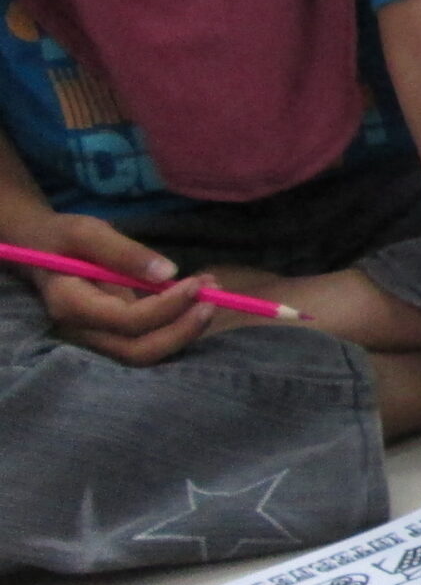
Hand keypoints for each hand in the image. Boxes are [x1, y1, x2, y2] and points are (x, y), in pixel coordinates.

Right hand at [7, 211, 216, 364]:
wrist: (42, 251)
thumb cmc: (61, 239)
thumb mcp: (87, 232)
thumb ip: (124, 252)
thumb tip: (168, 274)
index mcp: (70, 306)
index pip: (126, 321)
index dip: (165, 307)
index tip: (194, 284)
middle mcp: (83, 332)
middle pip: (139, 351)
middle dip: (182, 331)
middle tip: (213, 300)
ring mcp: (98, 338)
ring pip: (148, 352)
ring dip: (186, 329)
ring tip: (213, 293)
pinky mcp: (115, 335)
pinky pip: (150, 340)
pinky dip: (179, 325)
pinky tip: (198, 297)